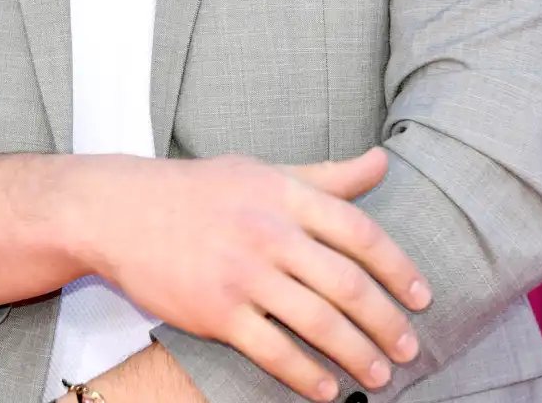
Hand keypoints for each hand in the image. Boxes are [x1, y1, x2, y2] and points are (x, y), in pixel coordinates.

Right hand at [70, 147, 430, 401]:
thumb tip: (382, 162)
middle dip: (385, 321)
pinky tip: (325, 389)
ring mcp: (242, 272)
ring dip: (355, 354)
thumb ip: (326, 175)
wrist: (121, 210)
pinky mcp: (216, 310)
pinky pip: (273, 349)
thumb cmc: (198, 190)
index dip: (396, 267)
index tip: (420, 296)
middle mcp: (269, 231)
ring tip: (377, 375)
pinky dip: (305, 374)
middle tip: (408, 348)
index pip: (358, 230)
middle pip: (345, 283)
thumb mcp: (262, 170)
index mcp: (284, 194)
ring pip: (317, 322)